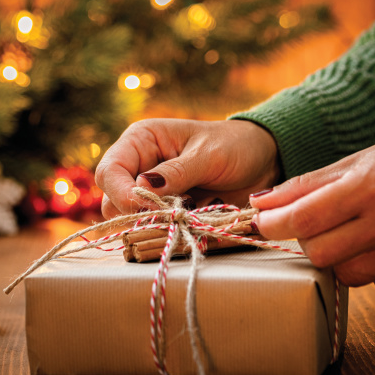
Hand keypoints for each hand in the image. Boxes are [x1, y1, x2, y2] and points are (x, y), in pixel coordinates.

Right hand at [95, 118, 281, 217]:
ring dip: (153, 225)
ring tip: (186, 217)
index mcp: (141, 141)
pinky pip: (153, 229)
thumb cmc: (236, 146)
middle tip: (172, 215)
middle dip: (136, 213)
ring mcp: (152, 192)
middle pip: (112, 200)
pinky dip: (168, 233)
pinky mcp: (167, 212)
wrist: (264, 160)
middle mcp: (139, 166)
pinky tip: (191, 225)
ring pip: (129, 219)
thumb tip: (141, 188)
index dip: (121, 193)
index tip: (146, 208)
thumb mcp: (208, 155)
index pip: (110, 171)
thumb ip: (175, 172)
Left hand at [249, 128, 374, 291]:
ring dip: (341, 257)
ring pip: (348, 276)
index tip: (263, 222)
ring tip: (356, 232)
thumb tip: (260, 205)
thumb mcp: (353, 162)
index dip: (275, 224)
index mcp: (371, 186)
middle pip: (321, 255)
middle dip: (309, 242)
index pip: (305, 218)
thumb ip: (305, 186)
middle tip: (316, 226)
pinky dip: (374, 267)